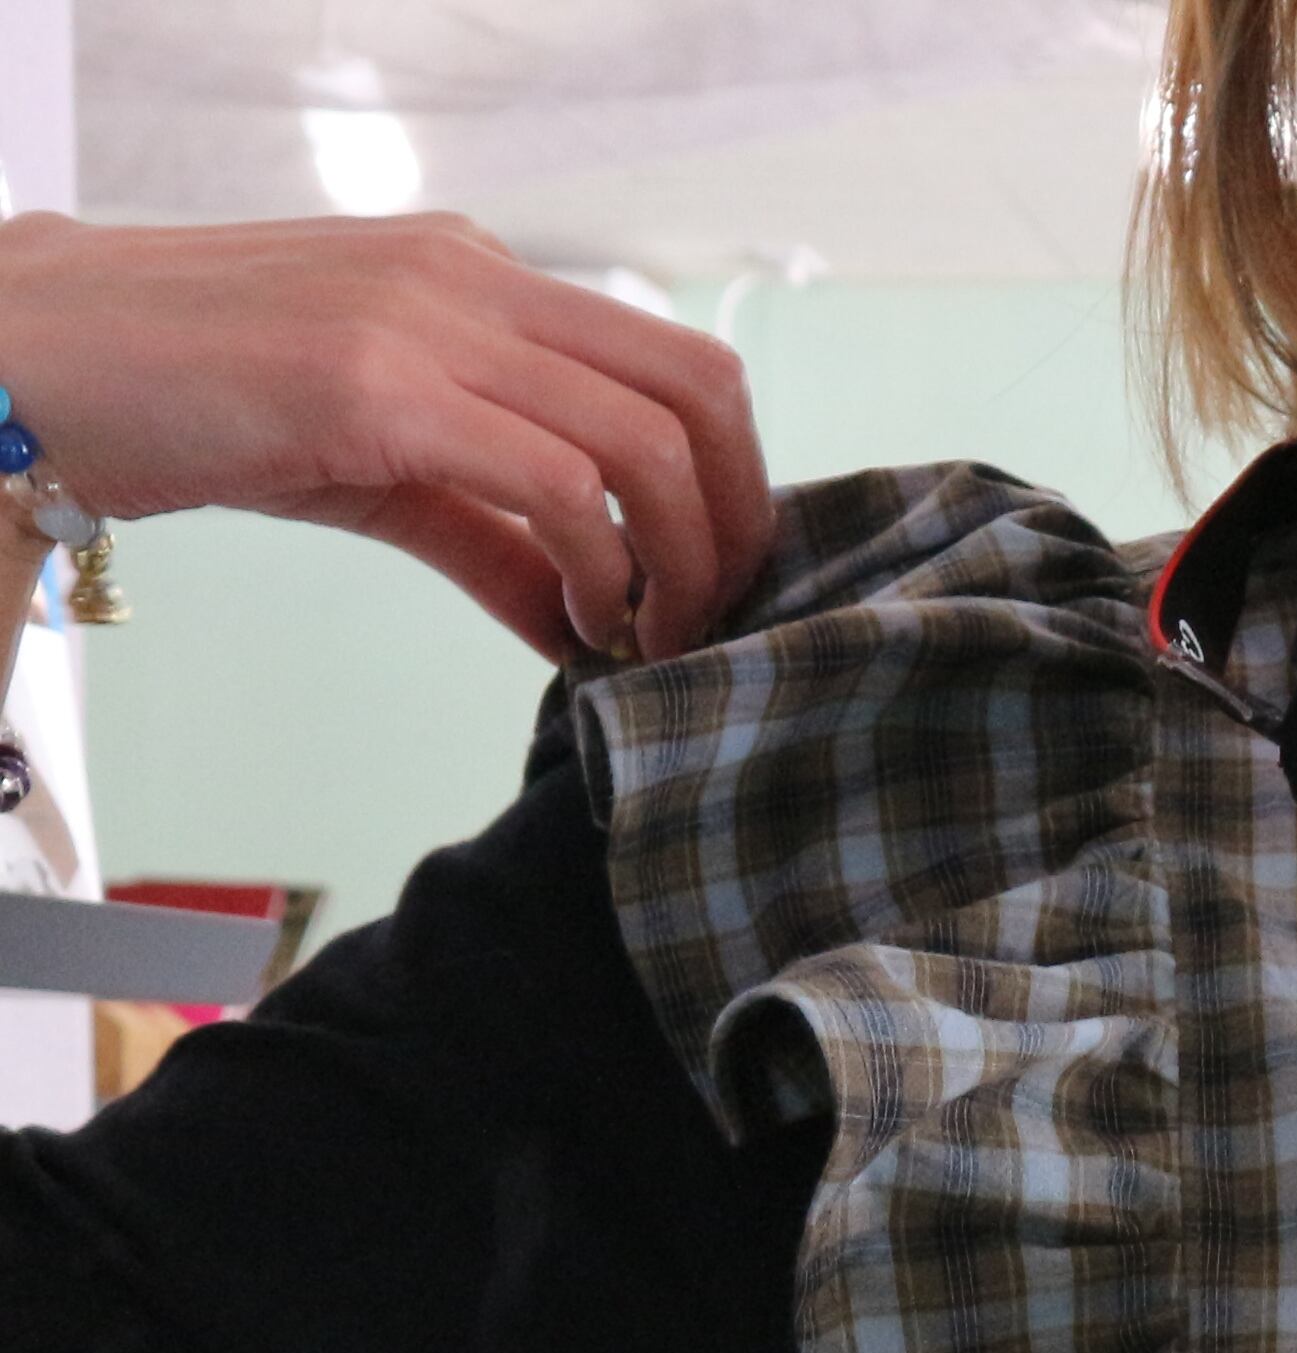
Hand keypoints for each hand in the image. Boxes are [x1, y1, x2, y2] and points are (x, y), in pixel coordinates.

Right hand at [0, 211, 773, 663]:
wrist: (37, 359)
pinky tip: (578, 628)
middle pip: (697, 393)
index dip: (732, 485)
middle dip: (736, 525)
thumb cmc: (200, 407)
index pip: (677, 366)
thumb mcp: (383, 469)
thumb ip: (497, 537)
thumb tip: (589, 623)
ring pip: (645, 442)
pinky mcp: (372, 386)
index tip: (710, 584)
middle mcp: (471, 278)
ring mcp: (424, 321)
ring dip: (679, 565)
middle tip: (709, 623)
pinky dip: (599, 575)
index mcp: (479, 277)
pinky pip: (555, 485)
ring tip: (647, 640)